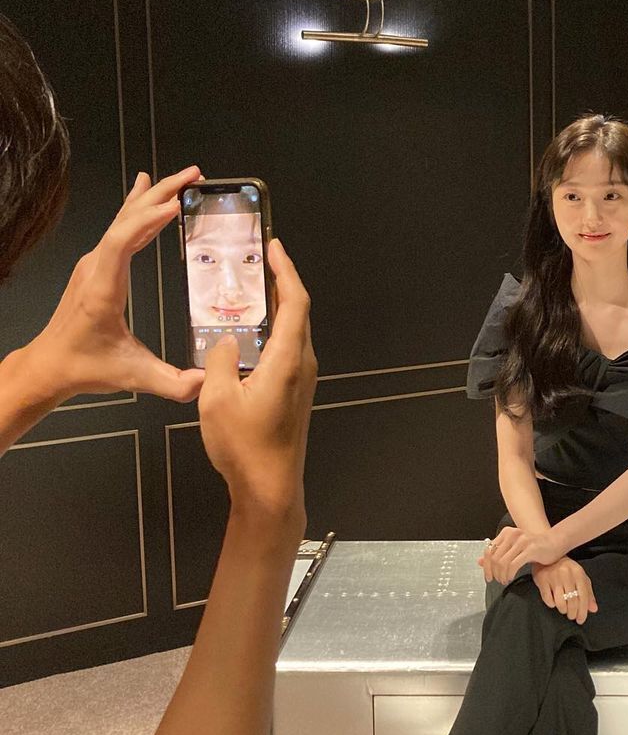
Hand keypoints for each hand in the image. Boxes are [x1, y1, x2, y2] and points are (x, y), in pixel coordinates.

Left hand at [21, 166, 205, 403]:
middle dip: (161, 194)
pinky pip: (121, 229)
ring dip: (152, 197)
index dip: (148, 221)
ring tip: (179, 179)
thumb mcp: (132, 377)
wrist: (50, 366)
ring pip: (124, 219)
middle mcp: (96, 268)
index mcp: (103, 288)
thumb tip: (208, 382)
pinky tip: (147, 196)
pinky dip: (140, 210)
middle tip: (192, 175)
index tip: (176, 204)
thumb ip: (173, 383)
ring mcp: (94, 264)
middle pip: (127, 219)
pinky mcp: (97, 266)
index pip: (123, 241)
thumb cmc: (85, 367)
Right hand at [198, 239, 316, 521]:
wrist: (269, 487)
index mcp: (288, 360)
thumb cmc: (244, 445)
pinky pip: (287, 349)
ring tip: (249, 289)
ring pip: (293, 332)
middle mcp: (303, 365)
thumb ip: (219, 358)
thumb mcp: (217, 398)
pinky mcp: (295, 392)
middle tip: (257, 261)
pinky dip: (272, 330)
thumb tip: (225, 339)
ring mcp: (302, 380)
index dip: (287, 271)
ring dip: (275, 307)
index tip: (274, 247)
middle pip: (298, 313)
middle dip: (280, 282)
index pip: (296, 302)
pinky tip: (249, 332)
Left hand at [478, 525, 564, 583]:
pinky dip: (509, 574)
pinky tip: (511, 578)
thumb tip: (479, 561)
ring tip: (505, 580)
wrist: (555, 542)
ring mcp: (521, 541)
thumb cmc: (535, 547)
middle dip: (494, 572)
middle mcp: (512, 534)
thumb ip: (498, 554)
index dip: (486, 566)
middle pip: (494, 557)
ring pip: (502, 562)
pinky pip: (513, 565)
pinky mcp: (530, 549)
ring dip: (501, 575)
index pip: (488, 550)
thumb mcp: (514, 549)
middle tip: (498, 581)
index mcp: (506, 533)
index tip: (488, 577)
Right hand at [532, 557, 597, 624]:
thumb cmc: (567, 569)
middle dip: (573, 613)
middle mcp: (566, 574)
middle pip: (572, 602)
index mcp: (578, 572)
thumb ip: (588, 593)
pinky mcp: (542, 579)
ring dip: (563, 610)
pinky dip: (551, 604)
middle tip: (572, 616)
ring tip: (563, 610)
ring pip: (560, 602)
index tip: (581, 620)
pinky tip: (553, 603)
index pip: (583, 597)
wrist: (548, 557)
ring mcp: (553, 576)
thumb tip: (593, 609)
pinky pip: (548, 599)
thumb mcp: (580, 578)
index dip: (583, 611)